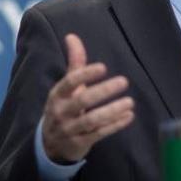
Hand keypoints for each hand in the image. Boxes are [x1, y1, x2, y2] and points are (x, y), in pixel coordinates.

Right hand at [41, 33, 134, 163]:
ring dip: (112, 111)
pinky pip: (98, 134)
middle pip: (82, 100)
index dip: (85, 74)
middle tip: (124, 81)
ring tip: (130, 102)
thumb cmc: (63, 107)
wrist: (50, 145)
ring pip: (91, 120)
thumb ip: (74, 63)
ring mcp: (69, 129)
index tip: (103, 67)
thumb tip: (72, 36)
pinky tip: (129, 116)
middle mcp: (61, 111)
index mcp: (57, 94)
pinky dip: (114, 125)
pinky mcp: (79, 143)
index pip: (69, 82)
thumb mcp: (65, 87)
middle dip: (103, 91)